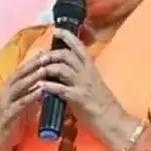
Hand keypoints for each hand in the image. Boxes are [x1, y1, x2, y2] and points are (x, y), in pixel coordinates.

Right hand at [0, 52, 51, 150]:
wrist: (0, 138)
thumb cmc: (15, 118)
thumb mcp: (26, 101)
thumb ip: (33, 90)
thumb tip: (48, 81)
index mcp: (10, 86)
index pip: (23, 69)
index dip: (34, 60)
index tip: (48, 51)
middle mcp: (6, 90)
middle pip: (20, 74)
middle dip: (34, 64)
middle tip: (47, 56)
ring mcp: (6, 102)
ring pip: (19, 86)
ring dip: (32, 77)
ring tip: (44, 70)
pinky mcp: (8, 114)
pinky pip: (20, 103)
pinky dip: (30, 96)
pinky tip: (40, 91)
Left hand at [36, 29, 135, 146]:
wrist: (112, 120)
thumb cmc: (102, 103)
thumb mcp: (92, 83)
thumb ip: (80, 74)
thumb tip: (65, 69)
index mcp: (91, 67)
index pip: (79, 46)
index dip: (66, 36)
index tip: (55, 30)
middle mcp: (87, 72)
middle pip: (66, 55)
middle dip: (50, 54)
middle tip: (41, 58)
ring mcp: (82, 84)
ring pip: (61, 68)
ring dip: (47, 68)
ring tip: (38, 71)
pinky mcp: (78, 98)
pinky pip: (60, 89)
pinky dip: (48, 86)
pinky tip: (40, 86)